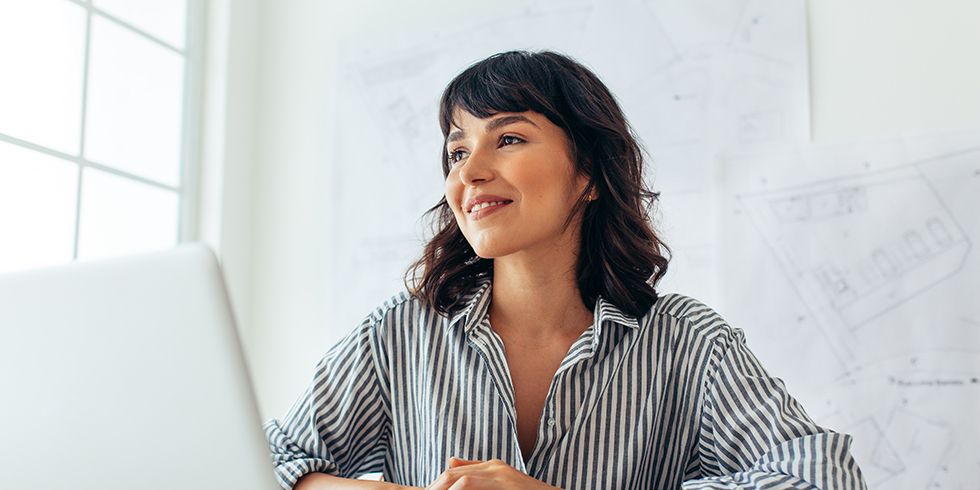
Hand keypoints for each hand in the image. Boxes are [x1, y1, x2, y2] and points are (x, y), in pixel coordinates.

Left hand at [424, 457, 561, 488]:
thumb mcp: (503, 480)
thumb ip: (478, 470)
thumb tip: (450, 460)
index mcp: (492, 467)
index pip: (452, 473)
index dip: (435, 486)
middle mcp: (496, 469)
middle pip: (452, 476)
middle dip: (436, 487)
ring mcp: (502, 478)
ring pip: (461, 482)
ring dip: (443, 489)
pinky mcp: (507, 486)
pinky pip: (473, 486)